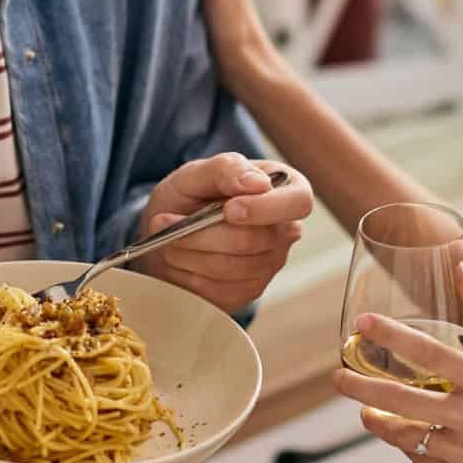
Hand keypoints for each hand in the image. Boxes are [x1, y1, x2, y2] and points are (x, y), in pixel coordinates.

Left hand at [135, 153, 310, 313]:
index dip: (266, 209)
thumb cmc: (191, 194)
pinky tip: (179, 257)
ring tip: (167, 236)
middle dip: (202, 233)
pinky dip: (187, 273)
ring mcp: (269, 265)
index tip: (229, 209)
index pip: (298, 203)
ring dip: (188, 252)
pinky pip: (218, 290)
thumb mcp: (197, 172)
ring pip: (230, 267)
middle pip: (254, 240)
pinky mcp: (248, 292)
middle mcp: (285, 231)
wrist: (169, 229)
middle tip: (164, 221)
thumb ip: (226, 169)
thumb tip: (259, 183)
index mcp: (285, 189)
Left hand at [333, 276, 462, 462]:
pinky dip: (409, 445)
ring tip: (366, 409)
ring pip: (406, 435)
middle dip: (363, 387)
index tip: (364, 324)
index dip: (393, 336)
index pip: (430, 353)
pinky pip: (421, 459)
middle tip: (338, 377)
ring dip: (380, 420)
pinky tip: (404, 433)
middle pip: (404, 400)